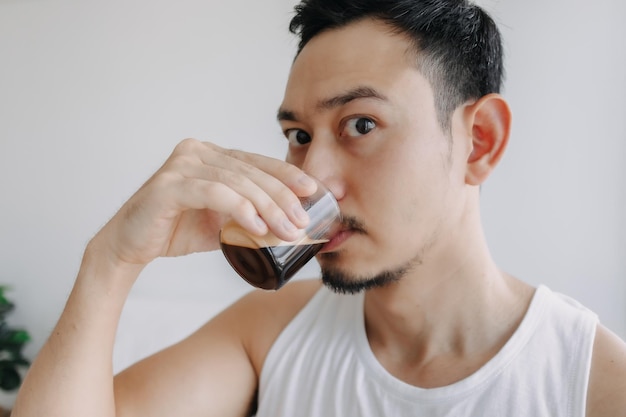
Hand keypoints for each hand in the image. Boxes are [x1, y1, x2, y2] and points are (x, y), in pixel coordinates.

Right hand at [89, 139, 316, 268]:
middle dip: (282, 197)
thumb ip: (247, 215)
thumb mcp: (220, 221)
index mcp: (211, 155)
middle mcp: (197, 152)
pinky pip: (214, 193)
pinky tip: (258, 227)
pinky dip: (240, 209)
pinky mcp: (169, 185)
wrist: (129, 245)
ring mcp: (181, 165)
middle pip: (251, 172)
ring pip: (237, 182)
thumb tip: (286, 225)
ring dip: (267, 207)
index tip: (312, 191)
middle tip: (302, 220)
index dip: (287, 175)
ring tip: (286, 230)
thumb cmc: (175, 229)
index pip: (257, 162)